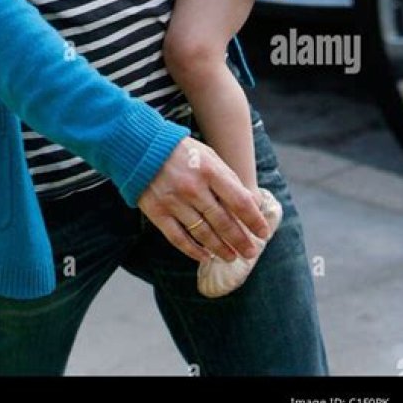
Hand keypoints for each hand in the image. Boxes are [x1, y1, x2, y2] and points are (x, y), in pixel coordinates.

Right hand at [137, 138, 269, 262]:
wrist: (139, 146)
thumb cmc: (181, 151)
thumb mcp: (209, 156)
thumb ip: (229, 178)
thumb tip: (251, 203)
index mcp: (209, 170)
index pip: (239, 201)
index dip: (253, 219)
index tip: (263, 232)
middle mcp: (193, 187)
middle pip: (223, 221)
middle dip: (240, 240)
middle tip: (250, 252)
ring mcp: (174, 201)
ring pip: (203, 233)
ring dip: (220, 248)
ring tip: (232, 257)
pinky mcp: (157, 212)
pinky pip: (178, 238)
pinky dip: (193, 251)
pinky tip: (205, 256)